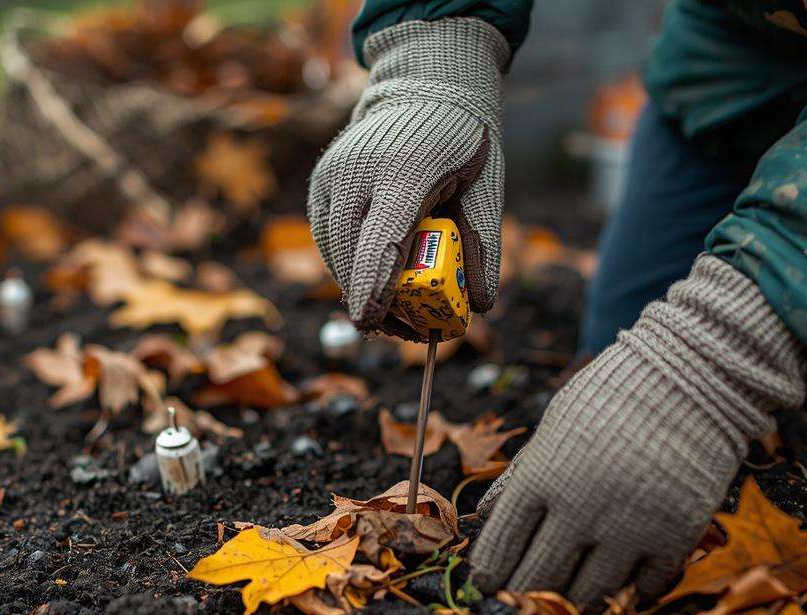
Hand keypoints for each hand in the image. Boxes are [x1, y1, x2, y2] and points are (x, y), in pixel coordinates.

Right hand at [308, 18, 507, 339]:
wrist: (424, 90)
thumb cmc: (461, 143)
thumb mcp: (486, 186)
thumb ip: (484, 243)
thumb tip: (482, 305)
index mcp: (405, 171)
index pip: (383, 239)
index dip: (374, 285)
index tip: (371, 322)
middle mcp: (357, 171)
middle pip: (352, 252)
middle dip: (372, 301)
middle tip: (407, 332)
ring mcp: (332, 175)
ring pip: (334, 250)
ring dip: (357, 288)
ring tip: (394, 315)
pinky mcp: (320, 183)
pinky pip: (327, 239)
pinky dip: (347, 266)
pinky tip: (375, 282)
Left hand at [471, 257, 806, 607]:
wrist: (695, 375)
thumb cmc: (615, 395)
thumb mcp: (555, 426)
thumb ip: (521, 475)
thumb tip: (483, 519)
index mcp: (543, 478)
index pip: (500, 546)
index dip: (489, 574)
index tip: (488, 585)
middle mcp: (580, 510)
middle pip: (538, 581)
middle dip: (525, 598)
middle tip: (524, 605)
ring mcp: (630, 528)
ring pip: (589, 597)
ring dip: (575, 604)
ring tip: (571, 601)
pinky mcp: (675, 538)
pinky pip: (644, 589)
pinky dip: (631, 590)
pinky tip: (625, 581)